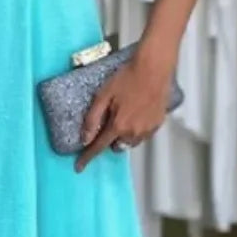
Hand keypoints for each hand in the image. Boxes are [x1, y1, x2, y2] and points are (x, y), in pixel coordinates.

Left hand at [74, 52, 172, 172]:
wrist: (154, 69)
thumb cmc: (127, 78)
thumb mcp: (103, 95)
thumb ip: (92, 119)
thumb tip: (84, 139)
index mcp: (118, 126)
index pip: (98, 147)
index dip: (87, 158)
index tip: (78, 167)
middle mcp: (133, 133)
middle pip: (116, 146)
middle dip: (110, 139)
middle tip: (110, 120)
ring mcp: (147, 130)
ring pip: (130, 143)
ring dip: (124, 135)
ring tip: (125, 115)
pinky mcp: (158, 124)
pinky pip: (143, 135)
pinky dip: (137, 130)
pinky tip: (137, 113)